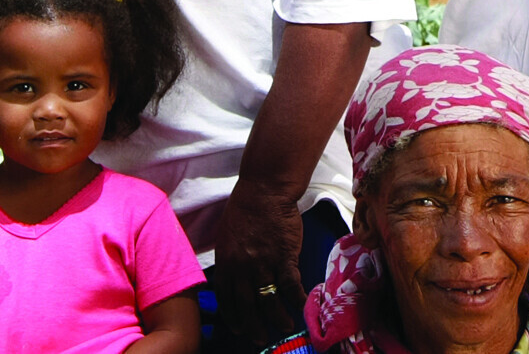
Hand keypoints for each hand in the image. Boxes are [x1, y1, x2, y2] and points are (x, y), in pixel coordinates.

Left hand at [207, 192, 306, 343]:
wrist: (265, 189)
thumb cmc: (245, 207)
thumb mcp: (227, 235)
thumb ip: (230, 258)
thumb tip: (234, 277)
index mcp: (226, 261)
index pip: (226, 297)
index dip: (232, 315)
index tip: (238, 327)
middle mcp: (241, 266)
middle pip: (246, 305)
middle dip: (253, 326)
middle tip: (259, 338)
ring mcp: (263, 263)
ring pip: (268, 300)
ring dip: (277, 318)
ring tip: (285, 328)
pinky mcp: (284, 257)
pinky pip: (290, 285)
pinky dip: (297, 299)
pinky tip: (302, 306)